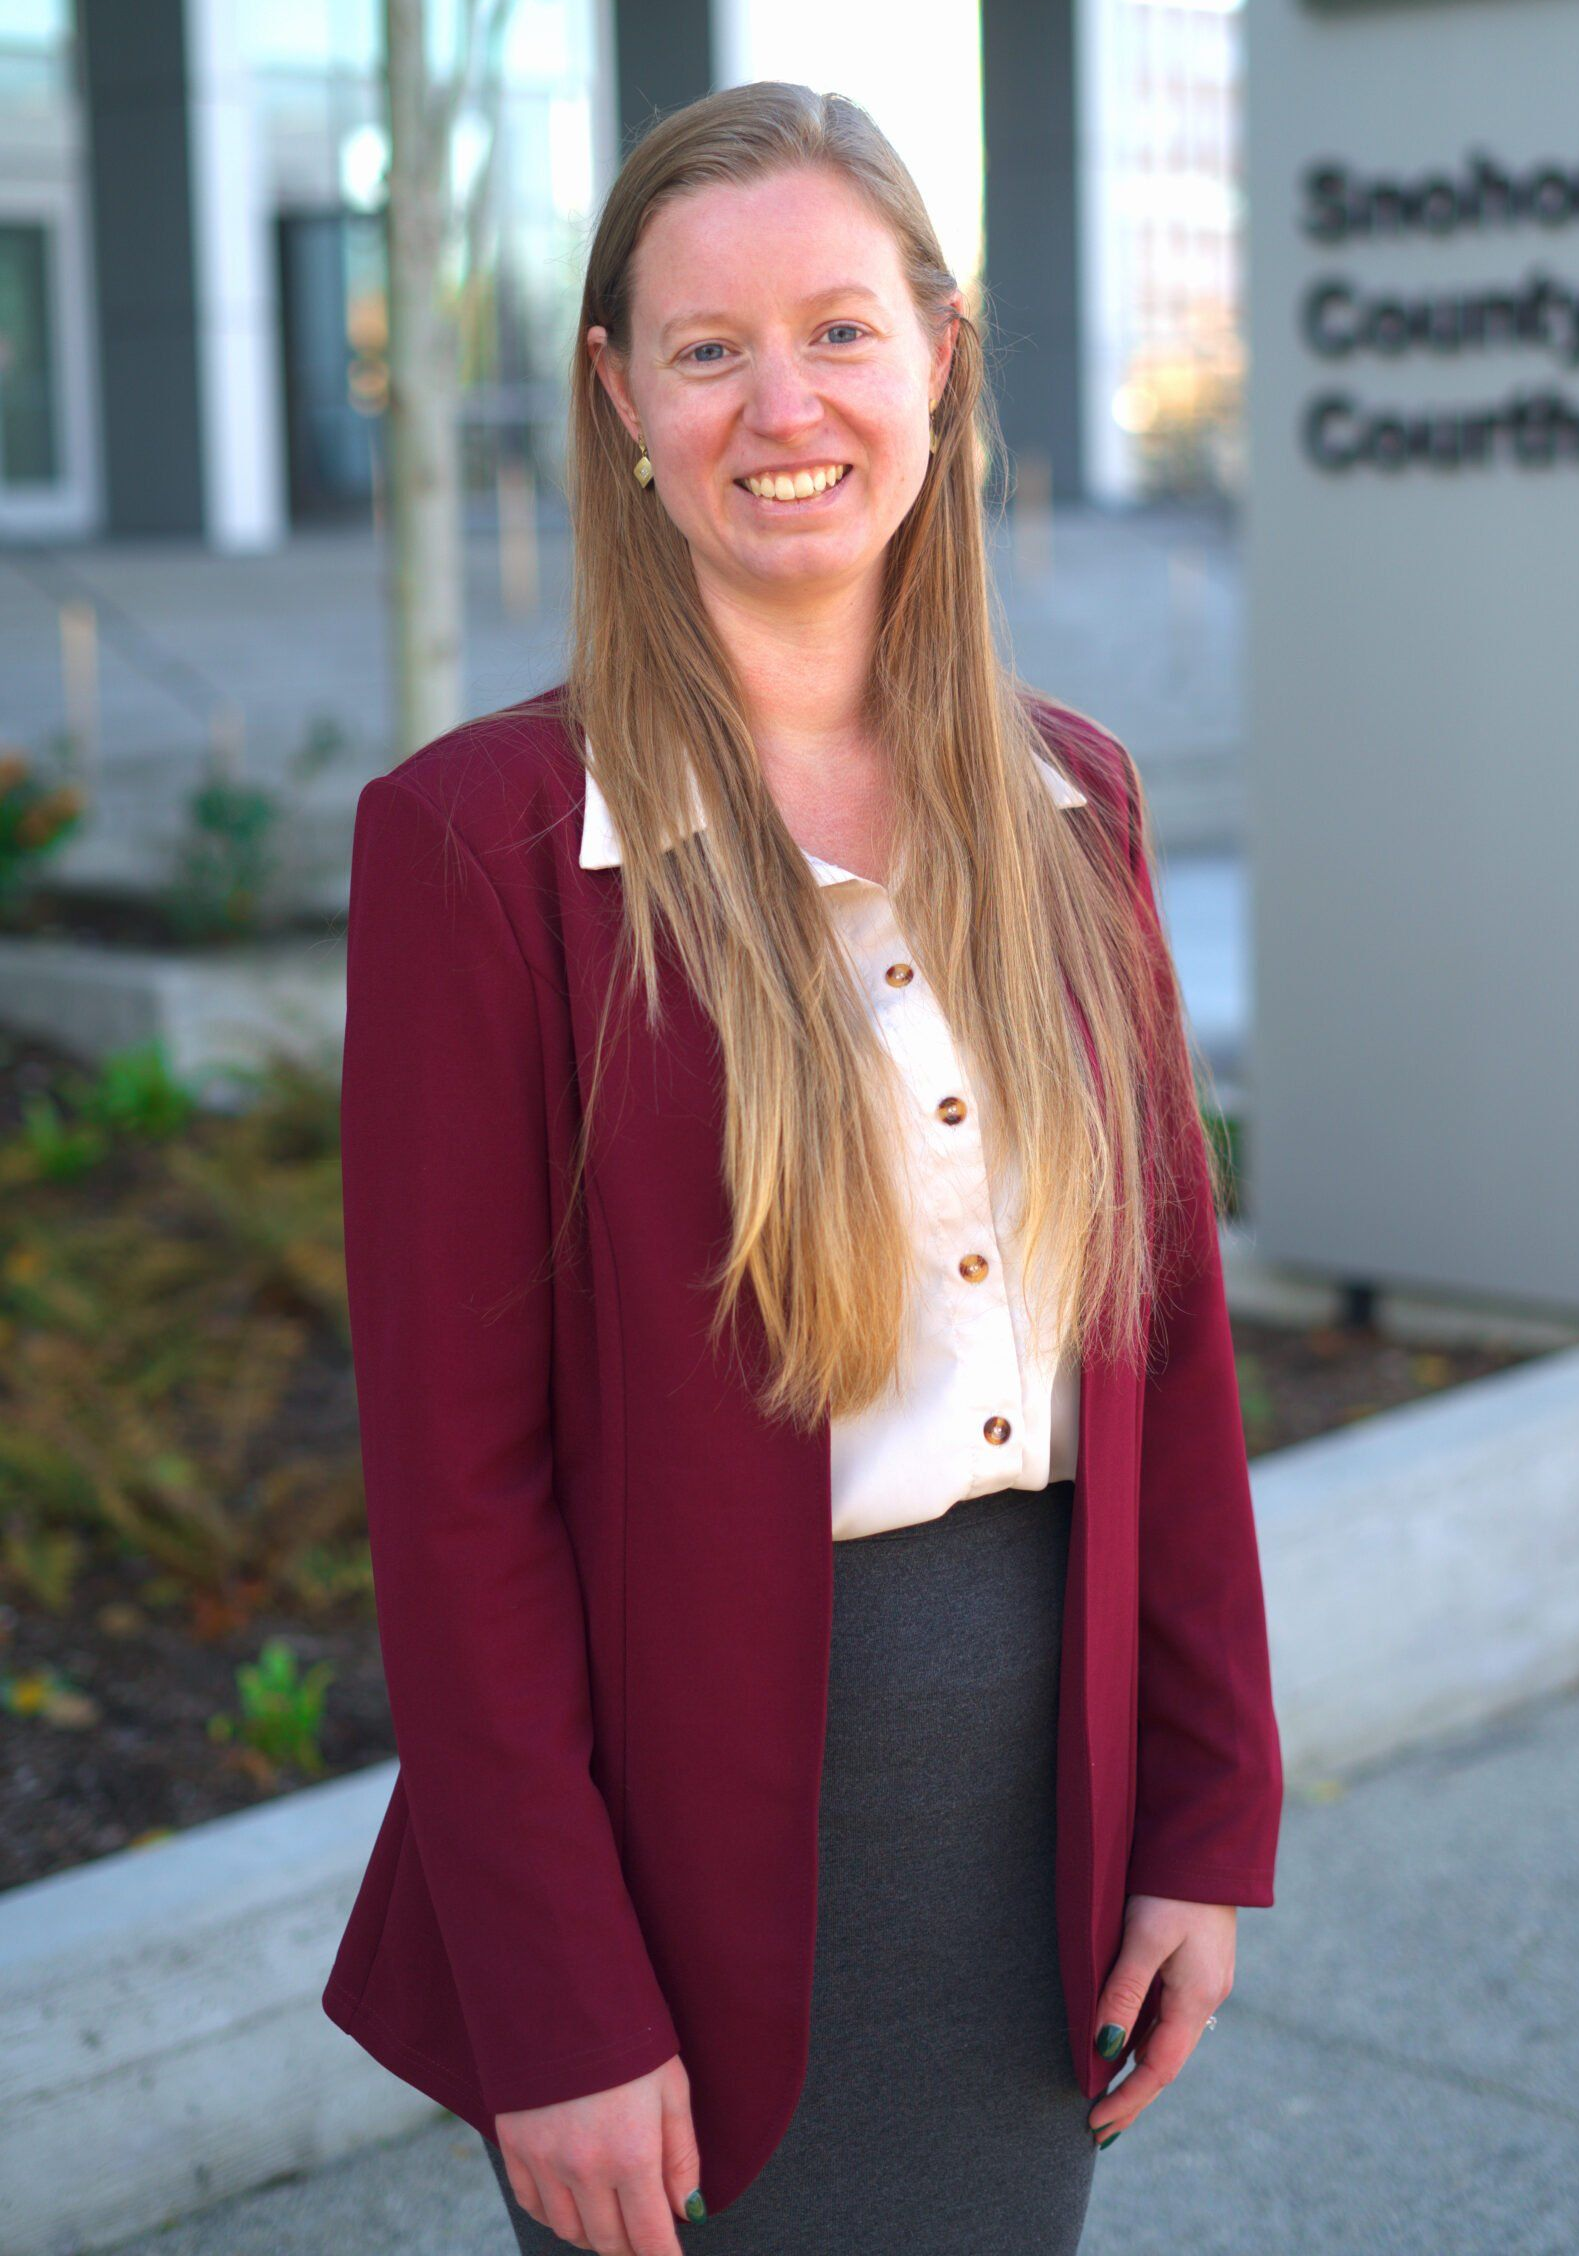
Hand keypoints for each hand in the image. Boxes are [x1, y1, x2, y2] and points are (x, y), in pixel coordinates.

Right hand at [496, 2052, 704, 2250]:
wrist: (562, 1994)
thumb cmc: (627, 2038)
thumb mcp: (671, 2089)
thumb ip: (681, 2156)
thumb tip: (685, 2211)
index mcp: (632, 2155)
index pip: (648, 2237)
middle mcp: (585, 2168)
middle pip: (608, 2240)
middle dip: (631, 2244)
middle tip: (644, 2232)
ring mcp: (545, 2161)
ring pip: (569, 2230)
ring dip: (594, 2233)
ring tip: (611, 2214)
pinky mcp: (515, 2148)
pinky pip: (532, 2206)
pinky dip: (554, 2214)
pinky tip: (572, 2201)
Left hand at [1086, 1894, 1235, 2144]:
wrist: (1207, 1844)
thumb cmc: (1171, 1887)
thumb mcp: (1144, 1938)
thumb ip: (1124, 1992)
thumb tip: (1104, 2048)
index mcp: (1197, 1998)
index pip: (1159, 2068)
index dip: (1128, 2099)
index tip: (1097, 2124)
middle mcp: (1206, 1999)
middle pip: (1166, 2063)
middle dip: (1133, 2096)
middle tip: (1099, 2128)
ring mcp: (1205, 1984)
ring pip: (1168, 2041)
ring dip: (1139, 2071)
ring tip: (1107, 2095)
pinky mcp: (1198, 1967)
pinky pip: (1169, 2017)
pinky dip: (1147, 2040)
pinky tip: (1127, 2046)